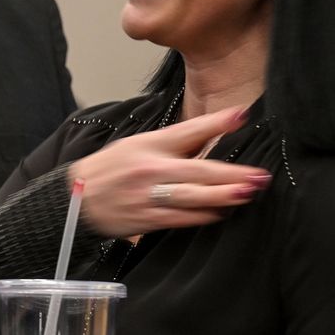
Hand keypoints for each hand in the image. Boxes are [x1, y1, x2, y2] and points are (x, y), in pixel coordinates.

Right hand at [69, 106, 270, 236]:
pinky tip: (222, 212)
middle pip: (197, 171)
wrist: (76, 198)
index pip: (187, 131)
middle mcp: (150, 170)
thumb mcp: (137, 144)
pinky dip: (205, 216)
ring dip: (223, 197)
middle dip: (231, 174)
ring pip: (193, 198)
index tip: (242, 115)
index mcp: (148, 146)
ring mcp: (149, 197)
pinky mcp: (147, 219)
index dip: (215, 123)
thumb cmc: (110, 168)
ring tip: (248, 193)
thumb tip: (212, 134)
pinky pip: (182, 219)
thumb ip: (174, 141)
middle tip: (259, 175)